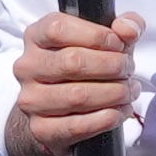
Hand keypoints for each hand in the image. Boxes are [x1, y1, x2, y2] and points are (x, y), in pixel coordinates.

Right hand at [5, 8, 141, 155]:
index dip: (96, 36)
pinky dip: (105, 119)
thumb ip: (124, 26)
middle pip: (72, 62)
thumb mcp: (106, 41)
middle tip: (128, 71)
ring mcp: (30, 99)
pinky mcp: (40, 129)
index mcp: (36, 36)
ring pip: (77, 96)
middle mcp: (27, 67)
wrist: (63, 110)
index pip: (59, 29)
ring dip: (113, 94)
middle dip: (111, 66)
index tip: (119, 45)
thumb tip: (128, 29)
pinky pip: (76, 126)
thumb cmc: (87, 67)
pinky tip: (119, 112)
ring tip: (128, 92)